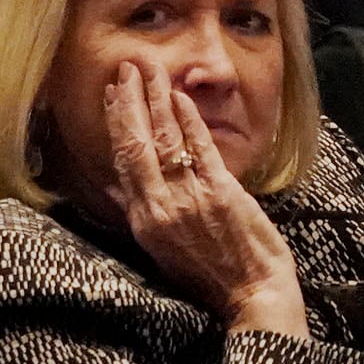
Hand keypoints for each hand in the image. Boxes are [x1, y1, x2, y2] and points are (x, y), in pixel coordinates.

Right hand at [105, 61, 307, 337]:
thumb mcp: (160, 248)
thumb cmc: (208, 274)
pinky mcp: (221, 192)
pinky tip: (179, 97)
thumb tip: (110, 185)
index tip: (110, 93)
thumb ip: (135, 211)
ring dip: (155, 99)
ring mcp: (190, 196)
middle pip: (136, 142)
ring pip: (165, 138)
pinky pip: (198, 147)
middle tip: (126, 67)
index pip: (122, 159)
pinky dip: (187, 119)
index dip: (115, 122)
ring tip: (149, 70)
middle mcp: (160, 204)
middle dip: (129, 100)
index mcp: (143, 219)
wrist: (253, 296)